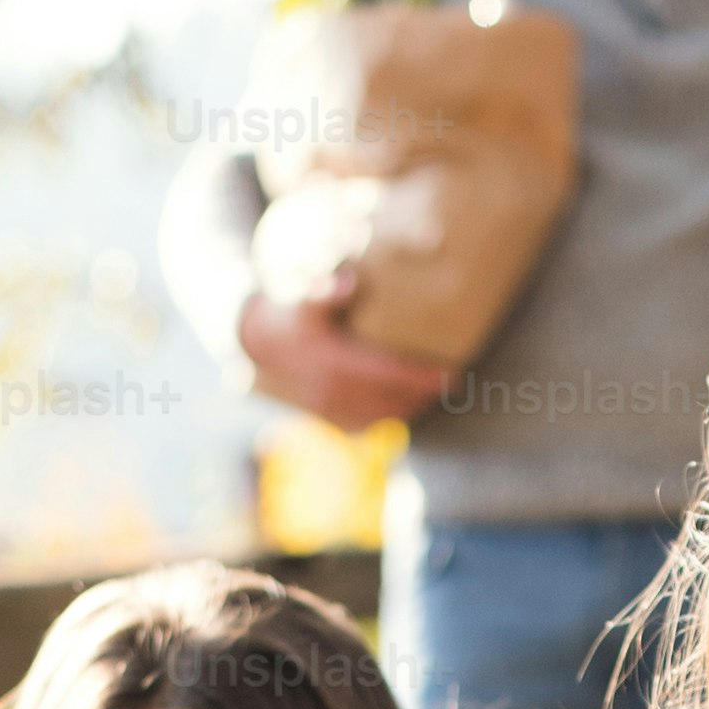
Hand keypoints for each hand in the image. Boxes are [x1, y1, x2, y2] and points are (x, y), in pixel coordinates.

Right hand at [237, 283, 454, 429]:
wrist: (255, 342)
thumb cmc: (289, 311)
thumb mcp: (303, 295)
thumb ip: (326, 289)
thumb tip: (349, 282)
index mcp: (332, 363)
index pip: (388, 374)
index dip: (420, 376)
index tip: (451, 373)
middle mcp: (331, 393)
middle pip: (390, 401)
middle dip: (423, 395)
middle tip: (453, 385)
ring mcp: (327, 410)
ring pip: (380, 417)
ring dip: (410, 409)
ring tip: (435, 396)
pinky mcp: (325, 418)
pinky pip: (365, 425)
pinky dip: (389, 419)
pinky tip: (407, 408)